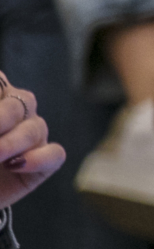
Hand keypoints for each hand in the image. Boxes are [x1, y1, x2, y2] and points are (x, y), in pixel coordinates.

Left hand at [0, 75, 65, 213]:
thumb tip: (0, 133)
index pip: (0, 82)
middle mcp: (16, 112)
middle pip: (22, 102)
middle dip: (2, 118)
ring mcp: (32, 136)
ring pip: (36, 128)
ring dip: (12, 142)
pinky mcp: (44, 163)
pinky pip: (54, 154)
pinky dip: (38, 158)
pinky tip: (15, 166)